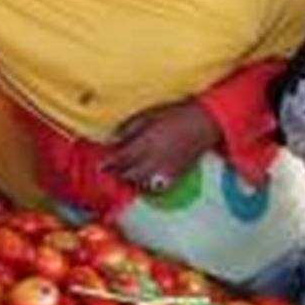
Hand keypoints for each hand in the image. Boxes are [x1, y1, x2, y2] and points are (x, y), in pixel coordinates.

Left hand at [101, 99, 221, 193]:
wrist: (205, 123)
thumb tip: (113, 140)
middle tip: (108, 170)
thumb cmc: (175, 114)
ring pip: (142, 184)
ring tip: (123, 175)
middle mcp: (155, 160)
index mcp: (147, 143)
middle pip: (129, 174)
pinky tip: (142, 182)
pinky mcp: (177, 176)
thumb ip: (129, 129)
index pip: (122, 158)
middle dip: (117, 173)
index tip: (99, 165)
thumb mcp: (148, 115)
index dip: (108, 163)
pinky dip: (146, 188)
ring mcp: (167, 170)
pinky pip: (157, 189)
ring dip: (130, 181)